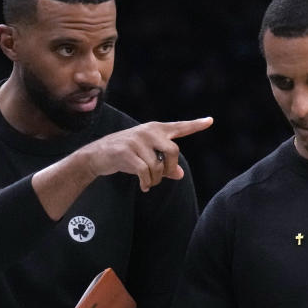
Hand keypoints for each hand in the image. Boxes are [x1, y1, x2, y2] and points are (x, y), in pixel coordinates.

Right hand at [78, 117, 212, 191]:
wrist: (96, 155)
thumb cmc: (125, 155)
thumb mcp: (146, 157)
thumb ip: (164, 164)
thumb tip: (179, 174)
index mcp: (155, 129)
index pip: (179, 127)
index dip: (195, 125)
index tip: (210, 121)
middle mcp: (148, 131)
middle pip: (173, 151)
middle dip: (169, 168)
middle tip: (161, 177)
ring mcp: (136, 141)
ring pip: (158, 166)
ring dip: (155, 180)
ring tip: (148, 183)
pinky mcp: (126, 152)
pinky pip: (144, 172)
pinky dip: (146, 183)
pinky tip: (143, 186)